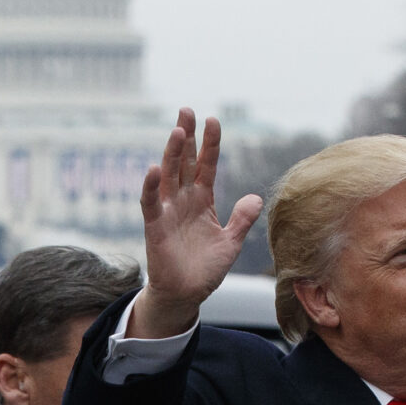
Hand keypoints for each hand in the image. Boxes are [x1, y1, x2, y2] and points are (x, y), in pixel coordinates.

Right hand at [133, 108, 261, 338]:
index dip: (210, 144)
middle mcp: (183, 200)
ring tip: (178, 131)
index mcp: (202, 201)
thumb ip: (242, 220)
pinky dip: (151, 187)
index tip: (214, 120)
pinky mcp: (155, 227)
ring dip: (172, 153)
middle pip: (185, 162)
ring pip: (169, 175)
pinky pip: (151, 203)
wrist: (186, 294)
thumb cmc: (205, 269)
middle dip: (187, 136)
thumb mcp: (231, 243)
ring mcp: (168, 211)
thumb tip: (255, 197)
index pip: (206, 166)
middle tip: (186, 110)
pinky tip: (154, 169)